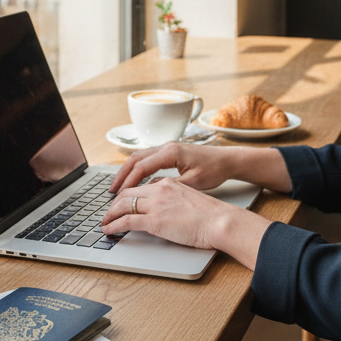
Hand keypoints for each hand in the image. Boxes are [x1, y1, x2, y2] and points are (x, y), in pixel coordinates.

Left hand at [99, 177, 270, 267]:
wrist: (220, 221)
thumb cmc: (213, 215)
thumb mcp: (192, 200)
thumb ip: (176, 200)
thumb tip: (168, 210)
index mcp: (169, 183)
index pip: (141, 186)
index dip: (128, 194)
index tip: (122, 202)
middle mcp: (159, 190)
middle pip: (128, 192)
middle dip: (114, 203)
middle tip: (108, 212)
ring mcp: (155, 204)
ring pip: (123, 205)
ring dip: (110, 214)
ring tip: (104, 222)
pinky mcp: (154, 221)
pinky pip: (126, 221)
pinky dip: (113, 225)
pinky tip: (108, 230)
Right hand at [110, 143, 290, 194]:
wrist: (228, 160)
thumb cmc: (214, 170)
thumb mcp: (193, 182)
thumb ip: (171, 187)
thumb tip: (151, 192)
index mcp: (171, 152)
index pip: (142, 166)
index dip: (128, 181)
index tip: (119, 194)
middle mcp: (166, 146)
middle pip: (135, 158)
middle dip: (122, 174)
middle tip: (112, 190)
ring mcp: (167, 147)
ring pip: (139, 156)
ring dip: (127, 170)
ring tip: (118, 186)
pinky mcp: (170, 151)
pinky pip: (147, 158)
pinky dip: (137, 168)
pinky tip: (133, 179)